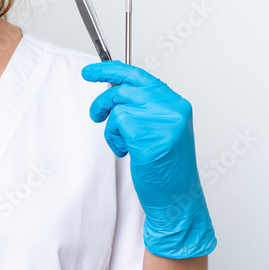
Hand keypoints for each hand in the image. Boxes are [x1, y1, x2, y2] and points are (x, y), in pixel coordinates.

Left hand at [81, 61, 216, 258]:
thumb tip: (117, 90)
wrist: (177, 199)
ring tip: (122, 144)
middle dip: (103, 99)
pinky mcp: (147, 137)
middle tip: (95, 113)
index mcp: (176, 105)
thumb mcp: (162, 130)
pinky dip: (114, 139)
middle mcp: (172, 108)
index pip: (140, 76)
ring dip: (111, 128)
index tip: (91, 71)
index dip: (112, 70)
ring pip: (118, 107)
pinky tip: (127, 152)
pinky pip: (117, 124)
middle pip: (125, 87)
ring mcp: (161, 122)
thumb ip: (146, 108)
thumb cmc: (167, 168)